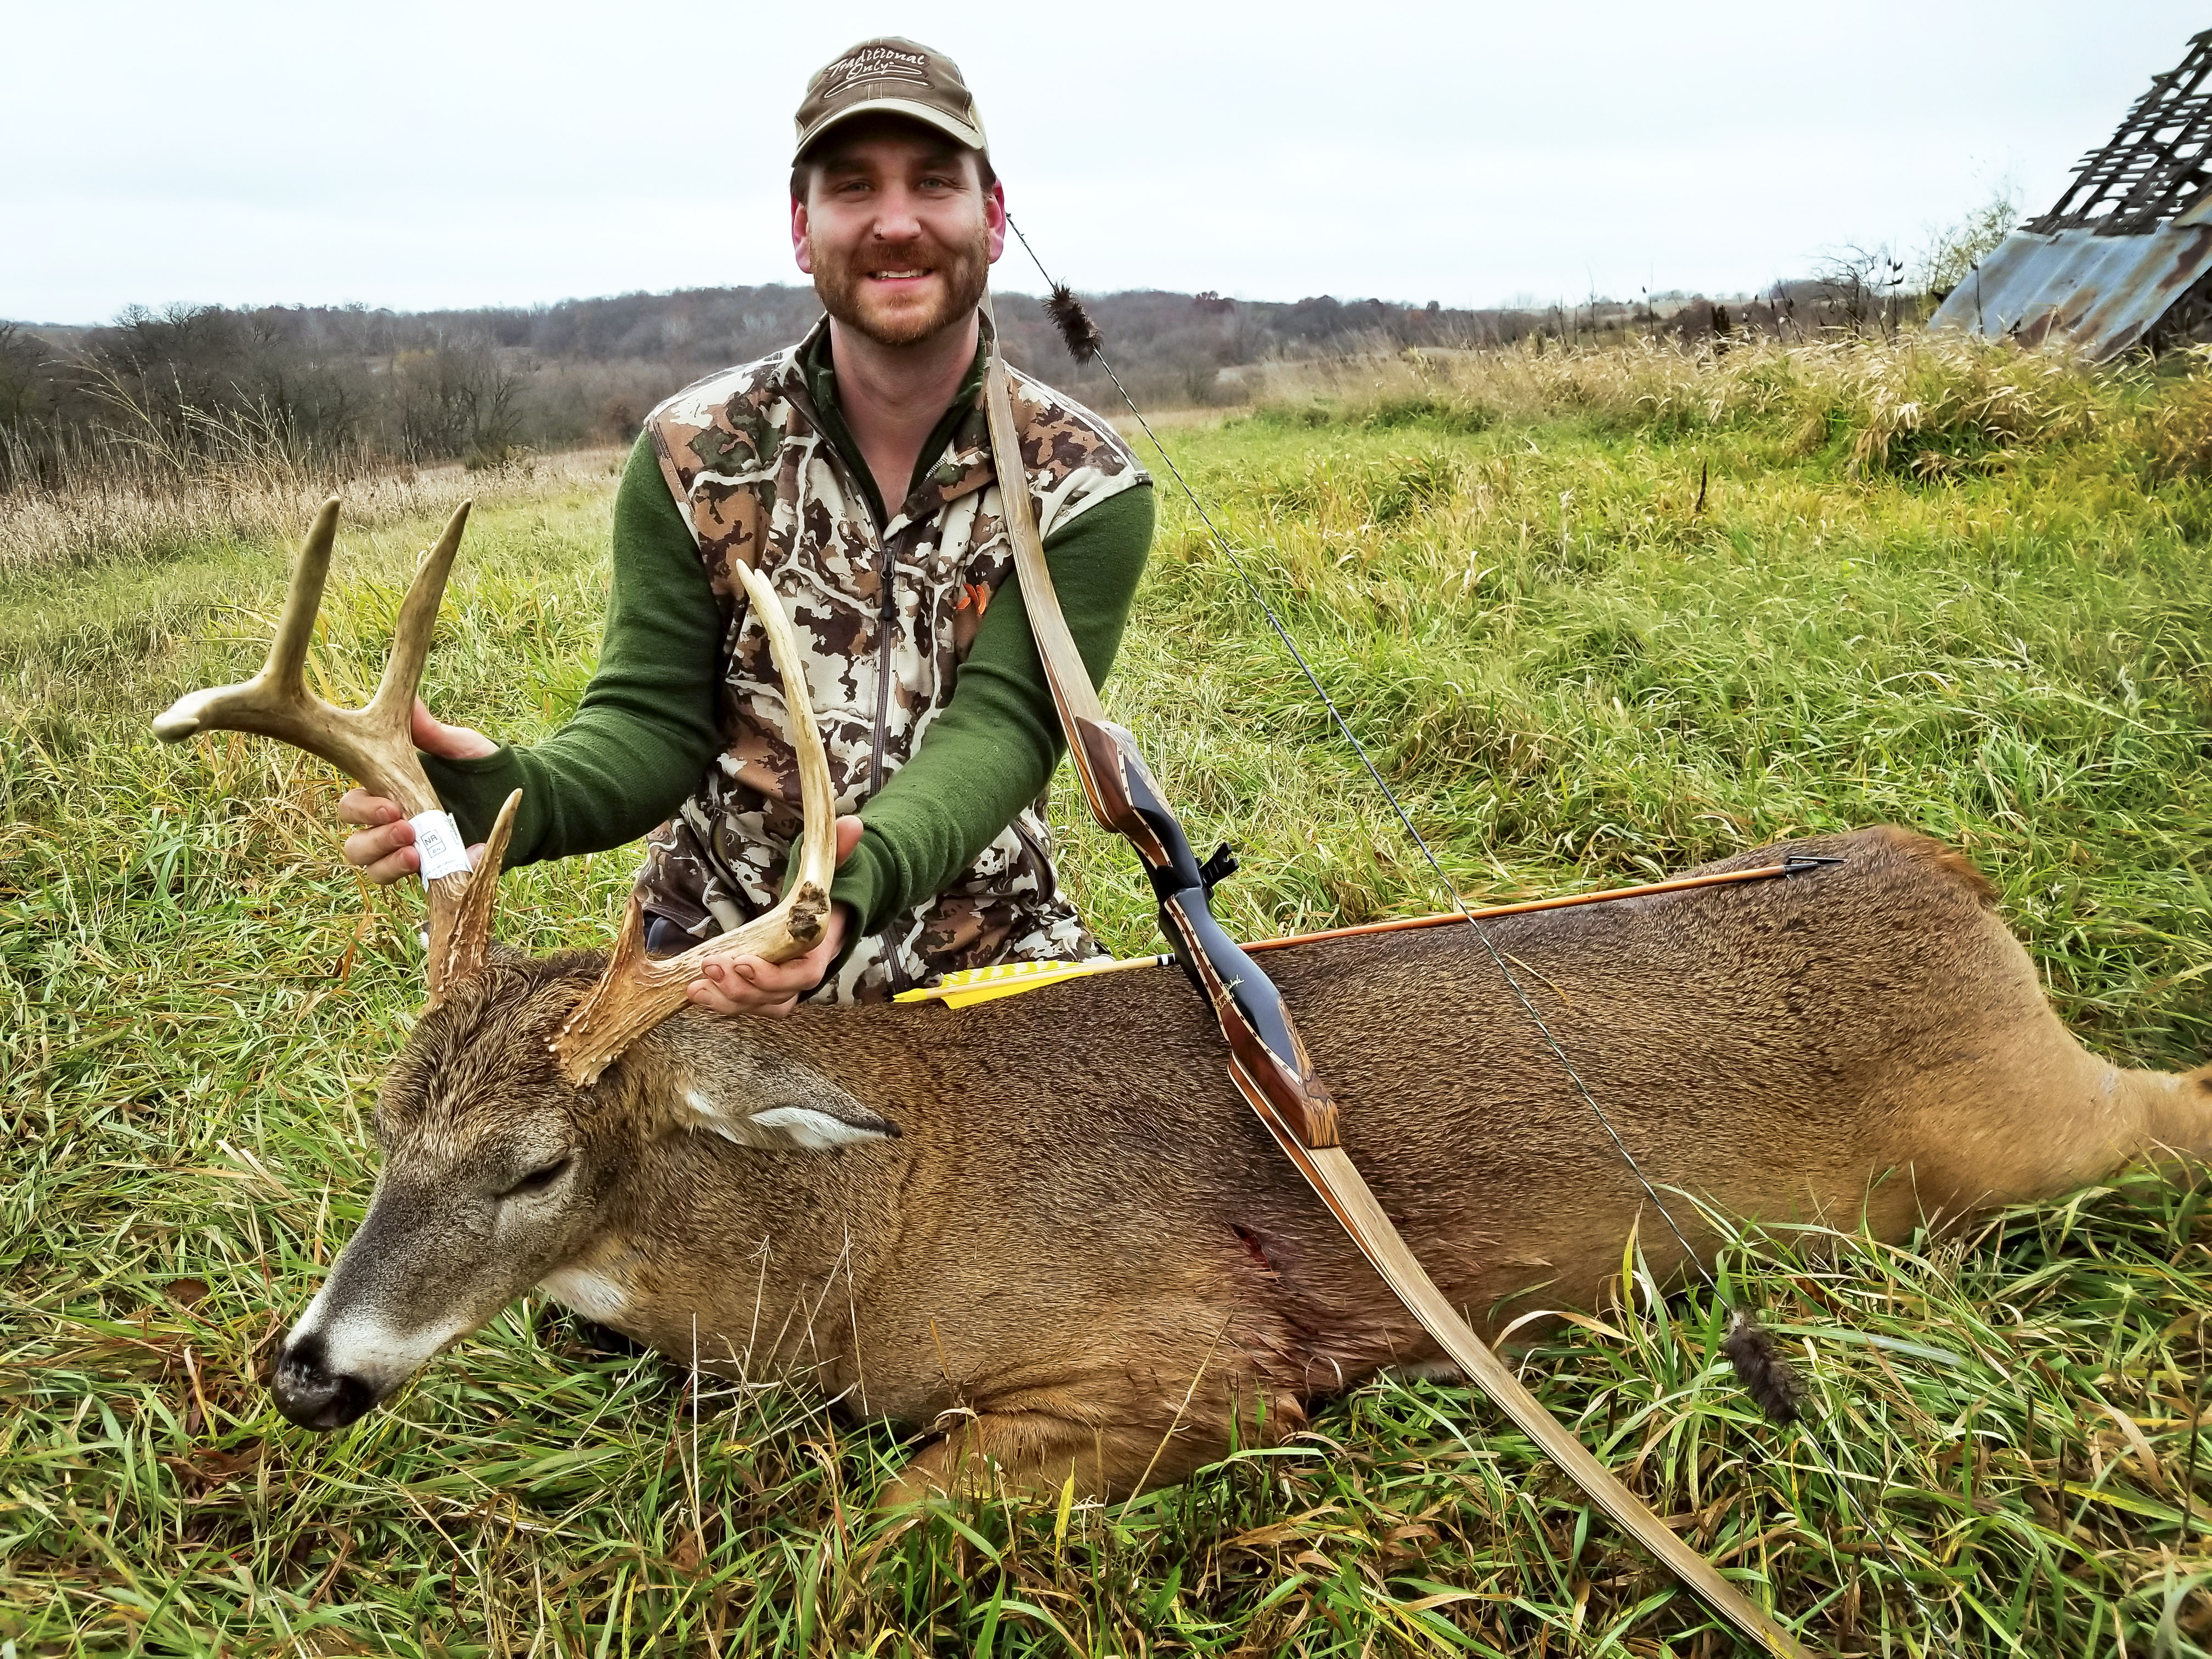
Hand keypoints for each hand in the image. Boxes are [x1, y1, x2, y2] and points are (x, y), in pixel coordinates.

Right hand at [338, 699, 497, 883]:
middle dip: (375, 840)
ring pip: (377, 871)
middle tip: (406, 830)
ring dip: (390, 865)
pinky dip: (442, 876)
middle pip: (356, 846)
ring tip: (417, 855)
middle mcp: (393, 829)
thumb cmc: (483, 768)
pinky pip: (427, 885)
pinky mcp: (439, 875)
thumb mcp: (458, 747)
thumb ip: (430, 731)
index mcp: (387, 796)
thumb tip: (410, 700)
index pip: (352, 808)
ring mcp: (413, 855)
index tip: (391, 806)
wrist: (524, 798)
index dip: (362, 811)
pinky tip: (466, 859)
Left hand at [687, 816, 864, 1016]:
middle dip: (741, 986)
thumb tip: (852, 824)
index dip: (772, 975)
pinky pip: (745, 1004)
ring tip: (697, 988)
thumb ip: (838, 851)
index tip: (743, 961)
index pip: (801, 976)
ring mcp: (780, 987)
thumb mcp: (830, 869)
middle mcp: (801, 976)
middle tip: (710, 967)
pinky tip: (698, 992)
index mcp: (818, 951)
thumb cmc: (822, 895)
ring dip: (727, 1001)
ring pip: (757, 1005)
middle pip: (775, 996)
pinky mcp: (762, 989)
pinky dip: (721, 1003)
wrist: (823, 917)